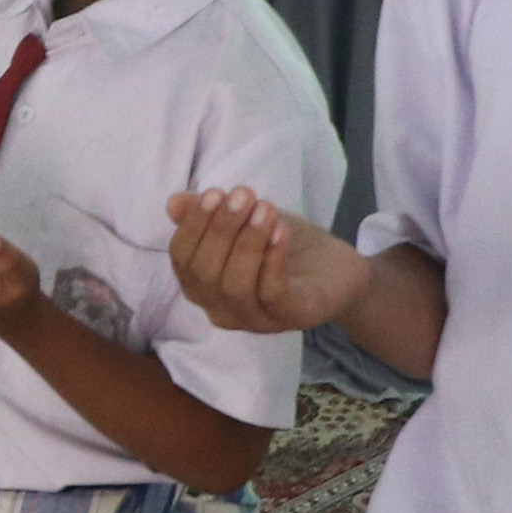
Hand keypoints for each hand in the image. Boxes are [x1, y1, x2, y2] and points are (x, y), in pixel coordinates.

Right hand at [165, 188, 368, 333]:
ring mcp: (255, 319)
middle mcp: (221, 309)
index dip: (193, 226)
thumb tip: (174, 203)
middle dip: (221, 229)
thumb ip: (210, 215)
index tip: (214, 193)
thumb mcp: (245, 222)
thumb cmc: (284, 246)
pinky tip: (282, 230)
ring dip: (248, 242)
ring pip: (235, 285)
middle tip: (244, 194)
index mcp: (203, 286)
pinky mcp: (291, 318)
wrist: (338, 270)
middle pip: (204, 274)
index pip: (182, 259)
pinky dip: (273, 259)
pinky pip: (272, 293)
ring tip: (266, 208)